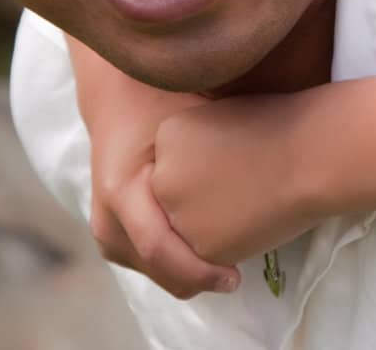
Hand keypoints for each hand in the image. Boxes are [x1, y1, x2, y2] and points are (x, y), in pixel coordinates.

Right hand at [73, 48, 240, 297]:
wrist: (123, 97)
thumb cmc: (165, 101)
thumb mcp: (189, 121)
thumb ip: (215, 150)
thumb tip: (268, 175)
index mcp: (122, 188)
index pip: (159, 247)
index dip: (199, 269)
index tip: (236, 277)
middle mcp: (108, 215)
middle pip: (156, 269)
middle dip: (197, 278)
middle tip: (237, 275)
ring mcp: (107, 229)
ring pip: (152, 272)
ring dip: (187, 273)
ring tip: (225, 264)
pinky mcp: (113, 234)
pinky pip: (148, 262)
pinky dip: (176, 263)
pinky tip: (206, 254)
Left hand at [151, 93, 321, 264]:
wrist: (313, 154)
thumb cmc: (281, 123)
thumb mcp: (222, 114)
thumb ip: (199, 141)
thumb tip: (198, 164)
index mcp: (167, 136)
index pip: (174, 163)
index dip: (207, 166)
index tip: (236, 158)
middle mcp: (162, 179)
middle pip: (176, 197)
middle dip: (206, 196)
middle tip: (245, 182)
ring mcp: (179, 217)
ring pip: (190, 229)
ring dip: (217, 221)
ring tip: (254, 198)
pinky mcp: (203, 251)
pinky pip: (212, 254)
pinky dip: (234, 242)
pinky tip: (258, 218)